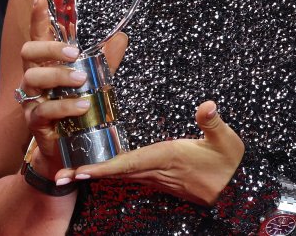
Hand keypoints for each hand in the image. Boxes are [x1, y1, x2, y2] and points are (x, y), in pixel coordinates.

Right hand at [17, 0, 127, 174]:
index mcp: (47, 65)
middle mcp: (34, 80)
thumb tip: (121, 36)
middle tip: (73, 53)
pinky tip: (83, 106)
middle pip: (29, 53)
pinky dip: (64, 106)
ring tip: (81, 80)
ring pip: (33, 79)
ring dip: (58, 76)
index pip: (38, 36)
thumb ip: (103, 61)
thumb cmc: (78, 113)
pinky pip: (43, 110)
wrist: (68, 154)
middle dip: (50, 49)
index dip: (38, 18)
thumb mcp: (94, 83)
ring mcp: (31, 101)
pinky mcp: (35, 123)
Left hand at [61, 101, 243, 205]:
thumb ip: (213, 123)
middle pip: (115, 172)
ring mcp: (156, 176)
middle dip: (87, 173)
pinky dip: (109, 171)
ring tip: (68, 173)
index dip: (104, 167)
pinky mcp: (159, 178)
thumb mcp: (227, 141)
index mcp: (167, 157)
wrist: (236, 189)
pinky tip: (96, 167)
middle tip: (59, 175)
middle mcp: (156, 169)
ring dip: (94, 173)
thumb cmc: (229, 163)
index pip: (129, 163)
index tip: (81, 170)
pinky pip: (128, 174)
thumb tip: (207, 106)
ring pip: (119, 174)